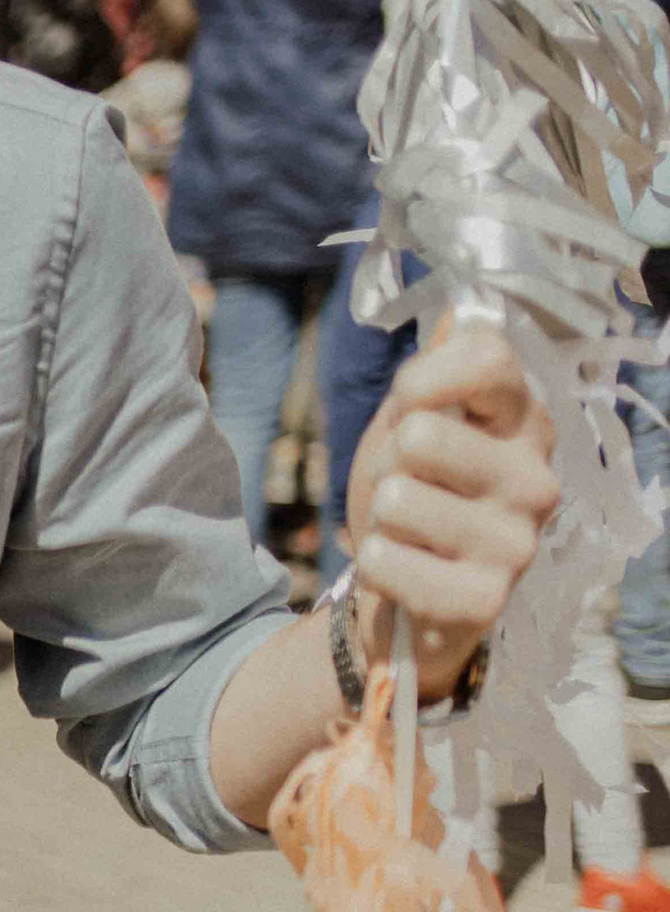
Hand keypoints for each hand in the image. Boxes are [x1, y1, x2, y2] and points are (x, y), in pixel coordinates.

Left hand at [346, 314, 559, 699]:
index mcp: (523, 421)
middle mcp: (537, 477)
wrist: (401, 596)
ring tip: (410, 536)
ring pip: (395, 500)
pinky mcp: (486, 600)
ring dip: (380, 519)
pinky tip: (408, 575)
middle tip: (408, 491)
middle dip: (388, 463)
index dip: (423, 376)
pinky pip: (384, 561)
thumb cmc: (411, 497)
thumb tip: (457, 311)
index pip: (487, 355)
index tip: (409, 405)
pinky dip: (375, 566)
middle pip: (422, 434)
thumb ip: (431, 374)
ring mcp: (519, 542)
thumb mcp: (411, 426)